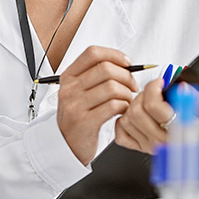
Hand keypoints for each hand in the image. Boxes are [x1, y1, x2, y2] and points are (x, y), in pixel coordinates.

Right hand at [55, 46, 138, 164]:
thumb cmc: (78, 116)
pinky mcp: (84, 122)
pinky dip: (124, 107)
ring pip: (112, 87)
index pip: (92, 53)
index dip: (114, 55)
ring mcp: (75, 105)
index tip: (126, 63)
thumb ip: (96, 76)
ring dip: (127, 94)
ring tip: (127, 101)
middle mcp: (69, 89)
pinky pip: (113, 106)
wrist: (66, 144)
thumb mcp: (79, 92)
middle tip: (132, 86)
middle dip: (126, 76)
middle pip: (106, 69)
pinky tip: (122, 111)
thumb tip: (125, 65)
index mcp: (69, 77)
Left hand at [114, 77, 174, 153]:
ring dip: (133, 106)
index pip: (152, 105)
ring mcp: (150, 146)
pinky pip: (121, 136)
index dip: (153, 88)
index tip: (159, 82)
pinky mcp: (142, 149)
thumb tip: (181, 87)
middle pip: (136, 111)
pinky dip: (124, 123)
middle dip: (143, 95)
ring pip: (127, 120)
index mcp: (178, 129)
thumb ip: (195, 97)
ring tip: (146, 103)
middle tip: (153, 92)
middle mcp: (162, 141)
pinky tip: (135, 116)